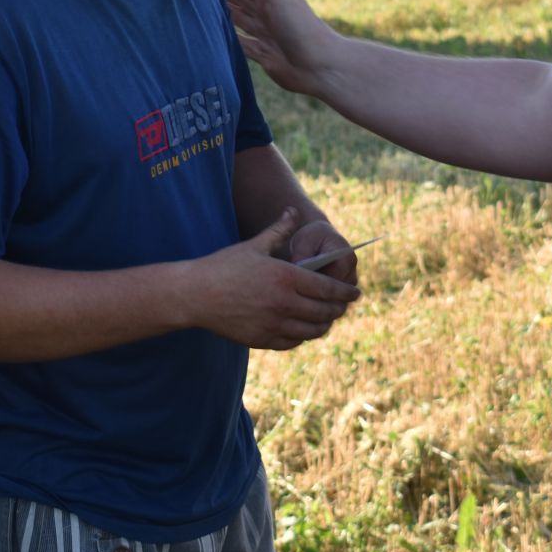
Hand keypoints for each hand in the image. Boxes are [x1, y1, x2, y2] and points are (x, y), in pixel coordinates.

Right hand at [196, 208, 360, 349]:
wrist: (195, 294)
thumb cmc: (224, 266)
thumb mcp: (254, 245)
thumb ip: (279, 230)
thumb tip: (293, 210)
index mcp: (286, 277)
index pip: (328, 288)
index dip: (346, 292)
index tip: (355, 293)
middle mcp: (284, 303)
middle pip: (324, 311)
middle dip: (338, 309)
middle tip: (343, 306)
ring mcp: (273, 324)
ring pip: (312, 330)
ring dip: (324, 325)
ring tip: (327, 319)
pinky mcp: (262, 339)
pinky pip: (293, 341)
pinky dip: (303, 336)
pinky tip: (303, 329)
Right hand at [217, 0, 342, 97]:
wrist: (319, 66)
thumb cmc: (301, 28)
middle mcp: (270, 15)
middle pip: (244, 1)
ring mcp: (267, 36)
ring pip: (242, 21)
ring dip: (227, 14)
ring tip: (207, 9)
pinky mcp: (265, 55)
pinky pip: (244, 44)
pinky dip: (232, 39)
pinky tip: (218, 37)